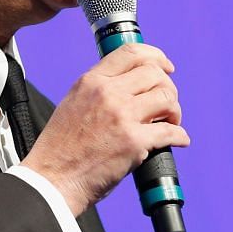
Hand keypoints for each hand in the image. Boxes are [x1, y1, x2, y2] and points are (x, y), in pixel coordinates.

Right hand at [21, 44, 188, 214]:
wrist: (53, 179)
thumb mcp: (73, 103)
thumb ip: (98, 90)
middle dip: (168, 89)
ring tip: (169, 123)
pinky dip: (180, 136)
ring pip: (166, 98)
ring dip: (174, 111)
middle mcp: (107, 93)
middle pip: (154, 74)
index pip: (131, 52)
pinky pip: (171, 131)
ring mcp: (122, 116)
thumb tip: (127, 87)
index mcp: (91, 81)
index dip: (156, 56)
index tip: (166, 67)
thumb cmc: (61, 149)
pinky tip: (178, 140)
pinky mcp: (133, 141)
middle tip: (166, 106)